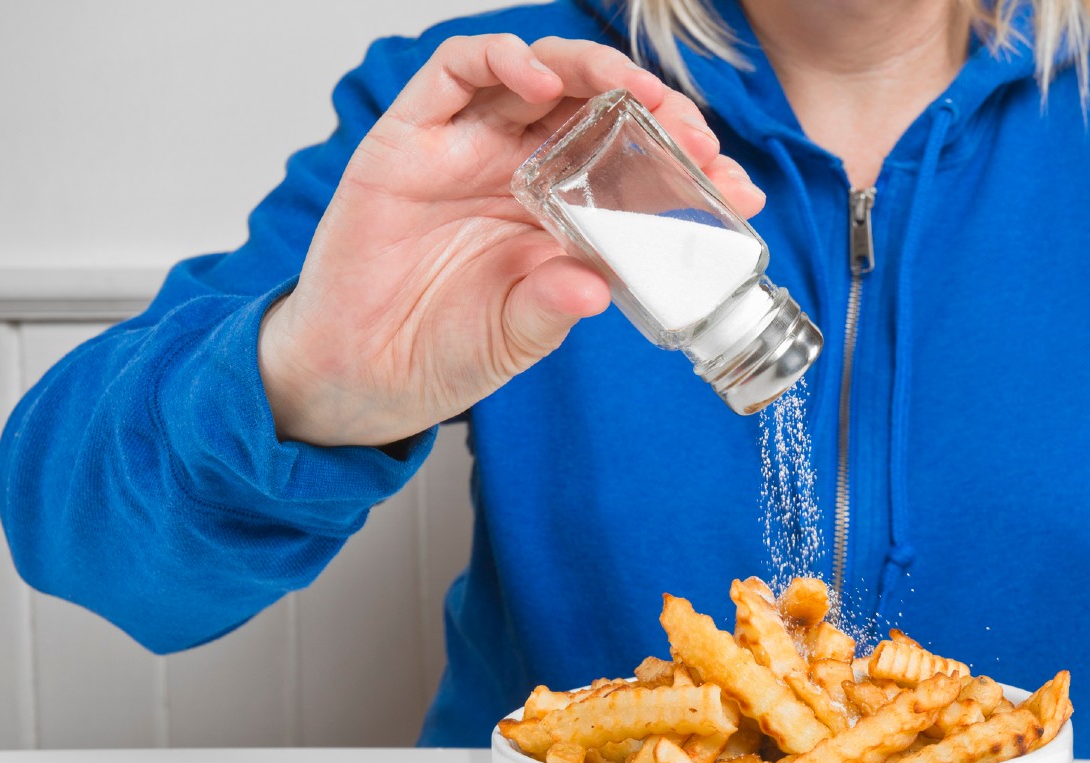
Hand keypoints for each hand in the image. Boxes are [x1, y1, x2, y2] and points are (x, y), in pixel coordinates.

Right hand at [258, 35, 764, 446]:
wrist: (360, 376)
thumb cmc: (444, 348)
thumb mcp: (520, 333)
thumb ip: (559, 303)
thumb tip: (597, 288)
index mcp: (558, 207)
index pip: (631, 159)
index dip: (681, 157)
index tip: (729, 178)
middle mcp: (517, 165)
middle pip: (592, 102)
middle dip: (649, 104)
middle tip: (687, 130)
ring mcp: (465, 145)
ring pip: (535, 71)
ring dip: (590, 67)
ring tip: (630, 93)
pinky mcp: (407, 136)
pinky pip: (454, 71)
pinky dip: (501, 60)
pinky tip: (539, 81)